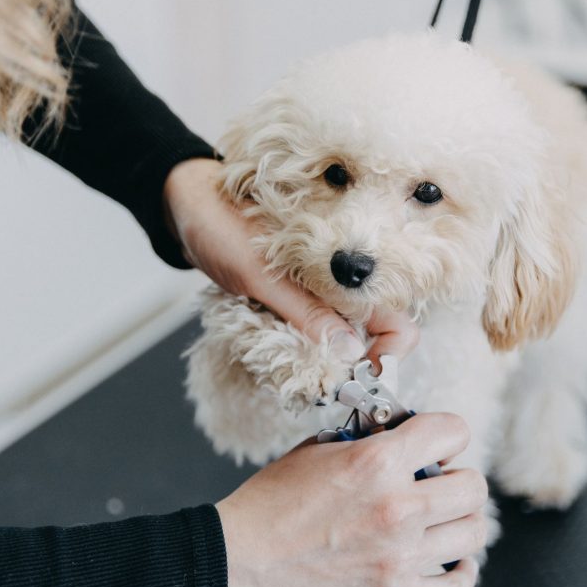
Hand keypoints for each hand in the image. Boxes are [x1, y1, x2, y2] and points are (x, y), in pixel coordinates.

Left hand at [163, 158, 418, 363]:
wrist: (188, 206)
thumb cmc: (221, 226)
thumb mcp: (261, 275)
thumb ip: (305, 312)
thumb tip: (350, 353)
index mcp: (347, 269)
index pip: (398, 323)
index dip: (389, 355)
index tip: (360, 375)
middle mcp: (342, 286)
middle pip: (375, 340)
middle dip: (356, 367)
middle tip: (324, 381)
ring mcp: (320, 296)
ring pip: (344, 343)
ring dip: (328, 362)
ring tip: (300, 368)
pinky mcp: (297, 301)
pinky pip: (315, 336)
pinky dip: (306, 351)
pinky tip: (285, 352)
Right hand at [216, 413, 488, 586]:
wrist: (239, 566)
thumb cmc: (268, 507)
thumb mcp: (315, 450)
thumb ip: (365, 441)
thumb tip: (399, 435)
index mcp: (377, 462)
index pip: (453, 430)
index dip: (447, 433)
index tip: (437, 444)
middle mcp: (397, 508)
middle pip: (474, 486)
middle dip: (458, 478)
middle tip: (439, 484)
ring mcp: (401, 557)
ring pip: (474, 532)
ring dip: (461, 521)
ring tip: (440, 520)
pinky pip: (458, 583)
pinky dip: (460, 569)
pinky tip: (447, 558)